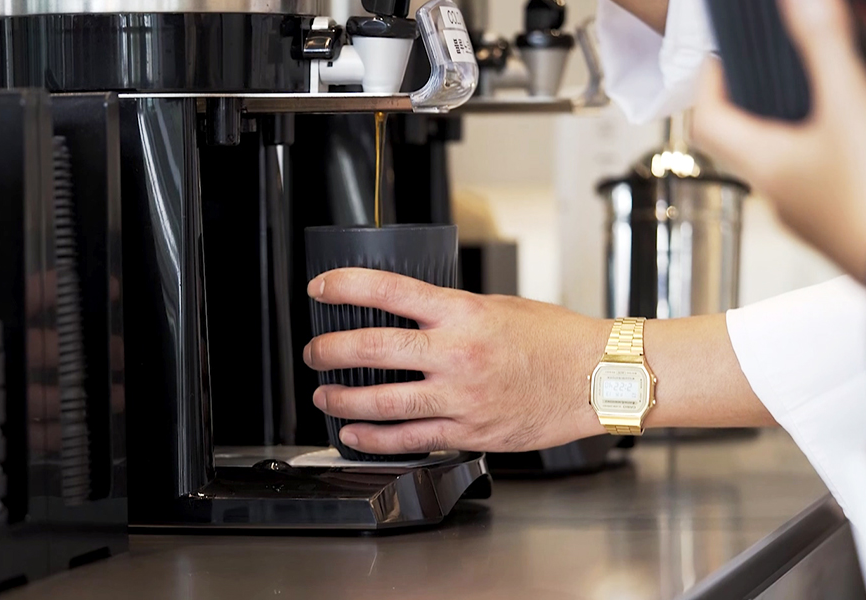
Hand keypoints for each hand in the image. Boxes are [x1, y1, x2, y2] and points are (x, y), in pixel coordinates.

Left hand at [303, 268, 608, 454]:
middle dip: (330, 350)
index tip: (320, 288)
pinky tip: (354, 434)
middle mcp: (457, 354)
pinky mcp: (469, 432)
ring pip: (383, 402)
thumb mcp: (499, 306)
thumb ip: (452, 314)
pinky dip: (374, 439)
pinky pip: (410, 438)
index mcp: (463, 314)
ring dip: (342, 399)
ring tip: (323, 396)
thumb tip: (411, 317)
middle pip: (372, 349)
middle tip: (313, 352)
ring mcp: (461, 397)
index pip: (389, 291)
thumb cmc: (555, 340)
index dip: (345, 286)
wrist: (597, 378)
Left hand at [692, 0, 865, 281]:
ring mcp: (810, 217)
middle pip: (745, 140)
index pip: (706, 121)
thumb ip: (822, 50)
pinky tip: (854, 139)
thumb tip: (797, 2)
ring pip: (786, 162)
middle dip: (755, 100)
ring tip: (818, 93)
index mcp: (765, 166)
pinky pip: (821, 180)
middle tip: (770, 69)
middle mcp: (778, 195)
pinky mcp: (841, 226)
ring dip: (795, 126)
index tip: (720, 56)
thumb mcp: (848, 109)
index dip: (707, 83)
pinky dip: (827, 150)